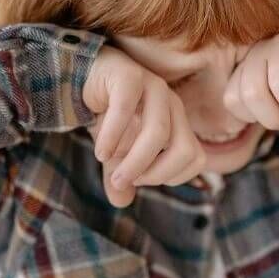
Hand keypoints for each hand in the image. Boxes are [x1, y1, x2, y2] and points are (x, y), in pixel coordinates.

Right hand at [83, 45, 206, 206]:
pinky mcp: (129, 75)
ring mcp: (153, 86)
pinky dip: (113, 136)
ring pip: (158, 132)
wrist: (82, 78)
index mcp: (178, 122)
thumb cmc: (107, 115)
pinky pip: (126, 109)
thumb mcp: (114, 153)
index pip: (196, 159)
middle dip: (155, 174)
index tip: (140, 180)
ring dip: (135, 161)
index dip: (170, 177)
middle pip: (184, 149)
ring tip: (112, 172)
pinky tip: (101, 151)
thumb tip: (121, 202)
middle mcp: (172, 104)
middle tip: (125, 180)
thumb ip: (120, 176)